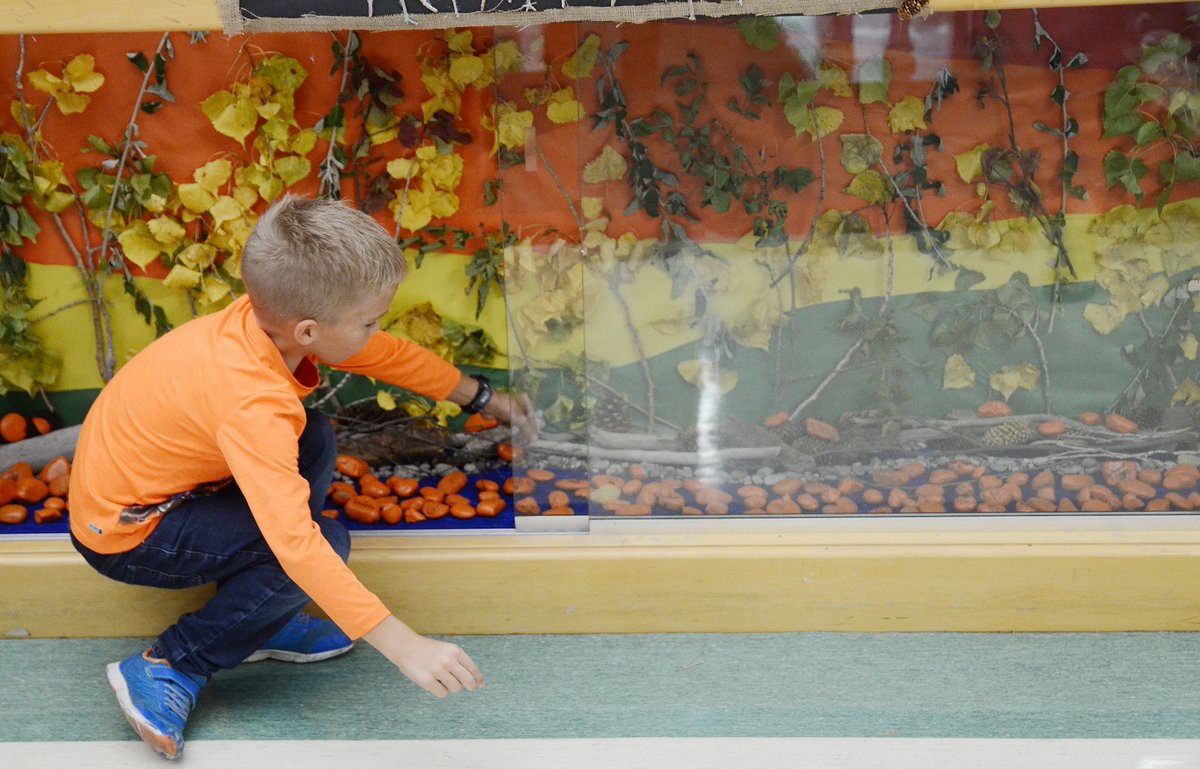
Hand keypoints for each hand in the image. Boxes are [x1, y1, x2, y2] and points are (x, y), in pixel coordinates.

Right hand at [364, 615, 483, 697]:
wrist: (406, 646)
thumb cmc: (429, 651)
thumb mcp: (447, 650)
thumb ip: (461, 663)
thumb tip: (479, 683)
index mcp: (455, 651)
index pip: (473, 669)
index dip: (478, 679)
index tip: (480, 684)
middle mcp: (448, 660)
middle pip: (469, 681)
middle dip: (471, 686)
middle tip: (470, 688)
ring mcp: (438, 670)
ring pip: (456, 688)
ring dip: (450, 686)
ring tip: (441, 678)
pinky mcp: (428, 680)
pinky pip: (443, 693)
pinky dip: (439, 690)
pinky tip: (433, 682)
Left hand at [485, 391, 536, 443]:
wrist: (487, 404)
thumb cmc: (506, 408)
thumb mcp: (519, 419)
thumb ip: (527, 429)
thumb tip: (534, 440)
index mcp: (525, 401)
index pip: (532, 416)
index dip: (533, 426)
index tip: (533, 436)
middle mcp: (519, 403)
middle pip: (524, 419)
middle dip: (522, 427)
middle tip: (524, 436)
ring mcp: (510, 408)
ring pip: (515, 421)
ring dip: (513, 425)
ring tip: (510, 427)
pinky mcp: (502, 413)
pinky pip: (508, 421)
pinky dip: (506, 424)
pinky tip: (504, 424)